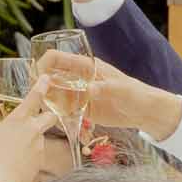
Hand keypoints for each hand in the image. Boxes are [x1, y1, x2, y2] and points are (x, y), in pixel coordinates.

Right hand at [0, 76, 56, 181]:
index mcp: (18, 120)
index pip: (33, 98)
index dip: (41, 86)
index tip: (47, 78)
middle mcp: (33, 131)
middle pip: (50, 117)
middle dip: (49, 116)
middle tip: (40, 120)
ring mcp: (39, 147)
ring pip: (40, 139)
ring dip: (32, 143)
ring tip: (14, 154)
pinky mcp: (42, 163)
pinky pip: (36, 157)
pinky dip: (29, 159)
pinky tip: (17, 167)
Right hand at [35, 51, 181, 135]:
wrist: (146, 112)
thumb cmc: (137, 95)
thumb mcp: (123, 91)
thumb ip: (107, 89)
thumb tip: (90, 89)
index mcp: (86, 66)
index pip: (57, 58)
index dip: (43, 64)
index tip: (36, 78)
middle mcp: (79, 78)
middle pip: (51, 76)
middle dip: (41, 86)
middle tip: (37, 100)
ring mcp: (79, 93)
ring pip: (55, 95)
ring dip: (48, 103)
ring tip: (47, 114)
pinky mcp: (82, 109)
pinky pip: (65, 111)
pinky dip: (59, 116)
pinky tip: (59, 123)